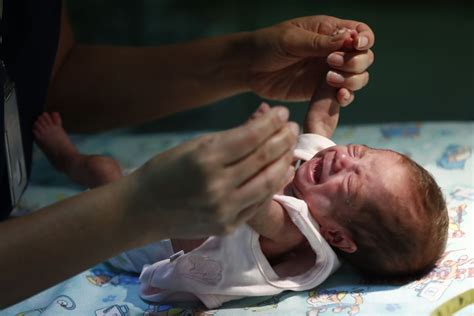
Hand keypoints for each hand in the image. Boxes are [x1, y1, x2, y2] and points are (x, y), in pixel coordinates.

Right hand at [128, 107, 298, 238]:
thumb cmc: (165, 171)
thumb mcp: (194, 146)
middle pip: (263, 158)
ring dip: (284, 161)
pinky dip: (274, 184)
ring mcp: (225, 210)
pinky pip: (259, 202)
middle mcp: (217, 186)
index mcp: (205, 159)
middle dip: (283, 139)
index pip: (250, 137)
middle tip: (292, 127)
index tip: (283, 113)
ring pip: (268, 182)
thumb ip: (230, 138)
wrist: (143, 210)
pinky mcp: (228, 226)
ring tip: (290, 146)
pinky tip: (282, 170)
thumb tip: (264, 123)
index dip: (272, 123)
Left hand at [244, 15, 373, 104]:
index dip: (365, 39)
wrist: (249, 68)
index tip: (356, 46)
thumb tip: (349, 39)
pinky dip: (345, 97)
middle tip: (330, 64)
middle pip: (364, 57)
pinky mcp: (321, 92)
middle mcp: (334, 52)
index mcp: (329, 32)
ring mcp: (329, 72)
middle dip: (355, 62)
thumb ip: (319, 42)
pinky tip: (338, 97)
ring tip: (329, 80)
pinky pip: (342, 95)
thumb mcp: (291, 40)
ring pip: (357, 78)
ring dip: (351, 81)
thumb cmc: (268, 45)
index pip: (360, 32)